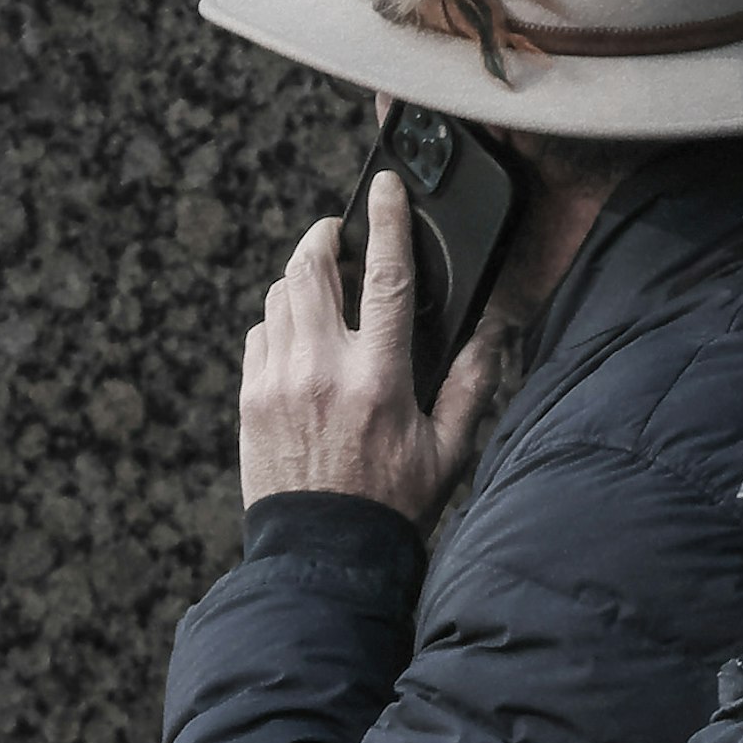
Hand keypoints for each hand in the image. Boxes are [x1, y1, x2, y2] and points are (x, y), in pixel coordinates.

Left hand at [237, 157, 507, 520]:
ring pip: (281, 296)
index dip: (387, 222)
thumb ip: (471, 384)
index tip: (384, 188)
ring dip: (302, 280)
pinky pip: (259, 335)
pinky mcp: (251, 401)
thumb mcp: (449, 449)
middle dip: (324, 237)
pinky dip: (279, 324)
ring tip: (323, 288)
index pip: (387, 278)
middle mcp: (324, 371)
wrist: (325, 555)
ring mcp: (279, 383)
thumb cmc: (393, 505)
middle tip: (338, 234)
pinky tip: (299, 339)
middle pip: (312, 268)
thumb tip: (492, 331)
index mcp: (379, 379)